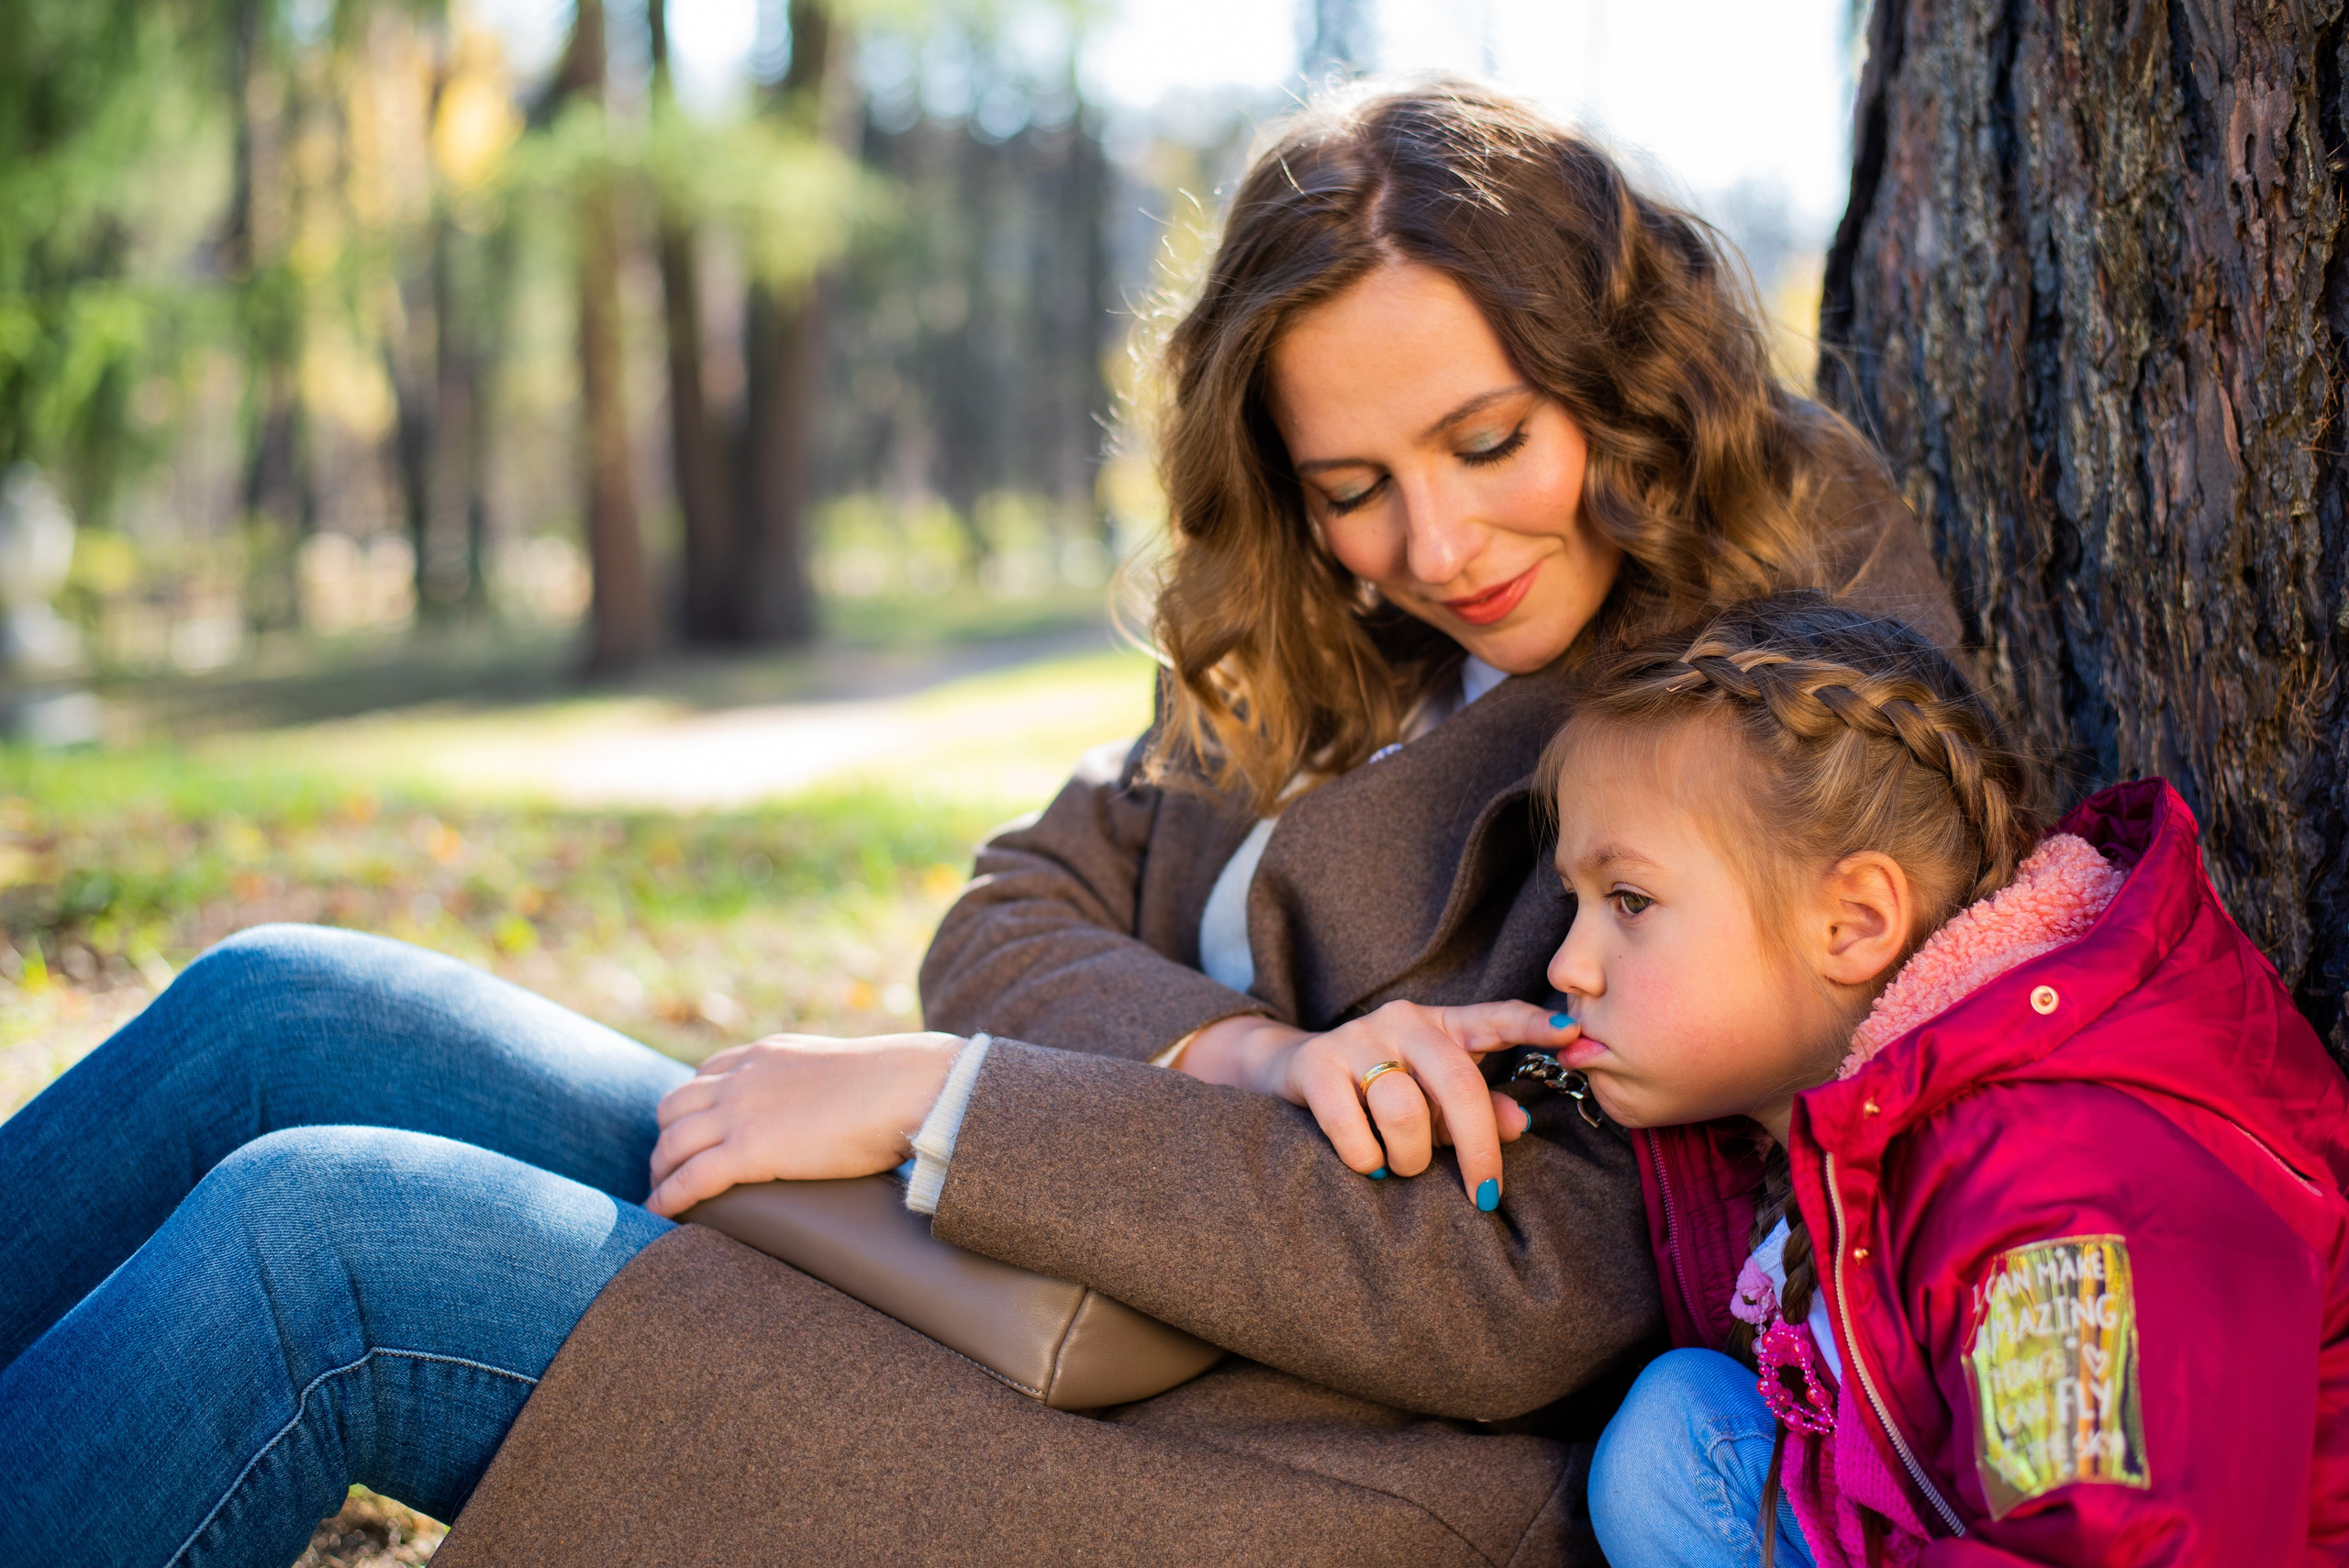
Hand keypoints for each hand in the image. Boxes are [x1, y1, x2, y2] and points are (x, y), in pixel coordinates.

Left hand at [645, 1031, 965, 1217]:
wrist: (906, 1087)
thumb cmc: (893, 1085)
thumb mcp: (838, 1069)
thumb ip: (818, 1084)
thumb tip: (834, 1110)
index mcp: (765, 1055)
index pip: (705, 1074)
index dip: (691, 1107)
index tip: (692, 1132)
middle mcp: (743, 1079)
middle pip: (675, 1107)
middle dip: (666, 1140)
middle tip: (670, 1170)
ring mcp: (741, 1113)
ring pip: (672, 1142)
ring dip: (660, 1171)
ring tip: (662, 1195)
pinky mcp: (750, 1150)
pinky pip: (690, 1177)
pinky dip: (667, 1195)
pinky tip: (661, 1213)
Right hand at [1184, 1002, 1577, 1207]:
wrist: (1291, 1070)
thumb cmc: (1380, 1091)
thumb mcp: (1432, 1097)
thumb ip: (1478, 1110)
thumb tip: (1521, 1124)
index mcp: (1440, 1025)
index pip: (1494, 1017)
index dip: (1533, 1024)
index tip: (1570, 1033)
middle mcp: (1402, 1021)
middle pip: (1457, 1082)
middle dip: (1478, 1148)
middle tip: (1485, 1195)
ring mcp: (1357, 1039)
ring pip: (1404, 1109)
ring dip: (1411, 1156)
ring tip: (1403, 1165)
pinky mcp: (1316, 1064)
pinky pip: (1351, 1126)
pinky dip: (1367, 1160)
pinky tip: (1368, 1164)